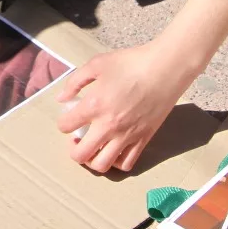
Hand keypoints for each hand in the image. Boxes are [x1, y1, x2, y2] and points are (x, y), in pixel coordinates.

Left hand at [55, 42, 194, 172]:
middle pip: (80, 155)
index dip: (63, 122)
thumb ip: (75, 82)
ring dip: (92, 159)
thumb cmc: (130, 63)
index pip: (66, 126)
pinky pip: (126, 163)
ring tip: (94, 147)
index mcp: (94, 106)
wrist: (165, 69)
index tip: (69, 117)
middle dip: (73, 149)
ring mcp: (126, 136)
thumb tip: (61, 99)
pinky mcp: (143, 140)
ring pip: (102, 165)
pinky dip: (116, 161)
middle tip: (77, 138)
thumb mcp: (97, 64)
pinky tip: (113, 149)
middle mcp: (108, 126)